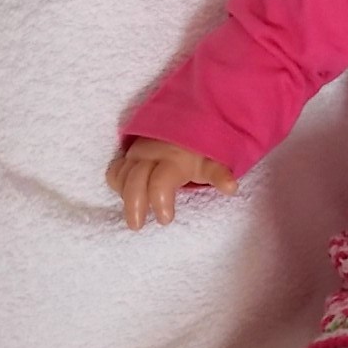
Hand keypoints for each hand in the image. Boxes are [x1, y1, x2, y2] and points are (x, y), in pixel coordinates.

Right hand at [106, 137, 236, 229]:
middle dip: (133, 205)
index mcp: (173, 159)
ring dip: (125, 197)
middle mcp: (151, 155)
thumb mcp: (213, 161)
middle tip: (137, 226)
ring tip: (134, 216)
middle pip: (134, 181)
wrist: (189, 122)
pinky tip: (125, 196)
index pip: (160, 182)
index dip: (160, 202)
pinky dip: (118, 184)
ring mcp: (137, 154)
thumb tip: (231, 188)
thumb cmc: (201, 150)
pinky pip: (116, 170)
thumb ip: (219, 175)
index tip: (166, 219)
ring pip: (122, 176)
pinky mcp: (128, 155)